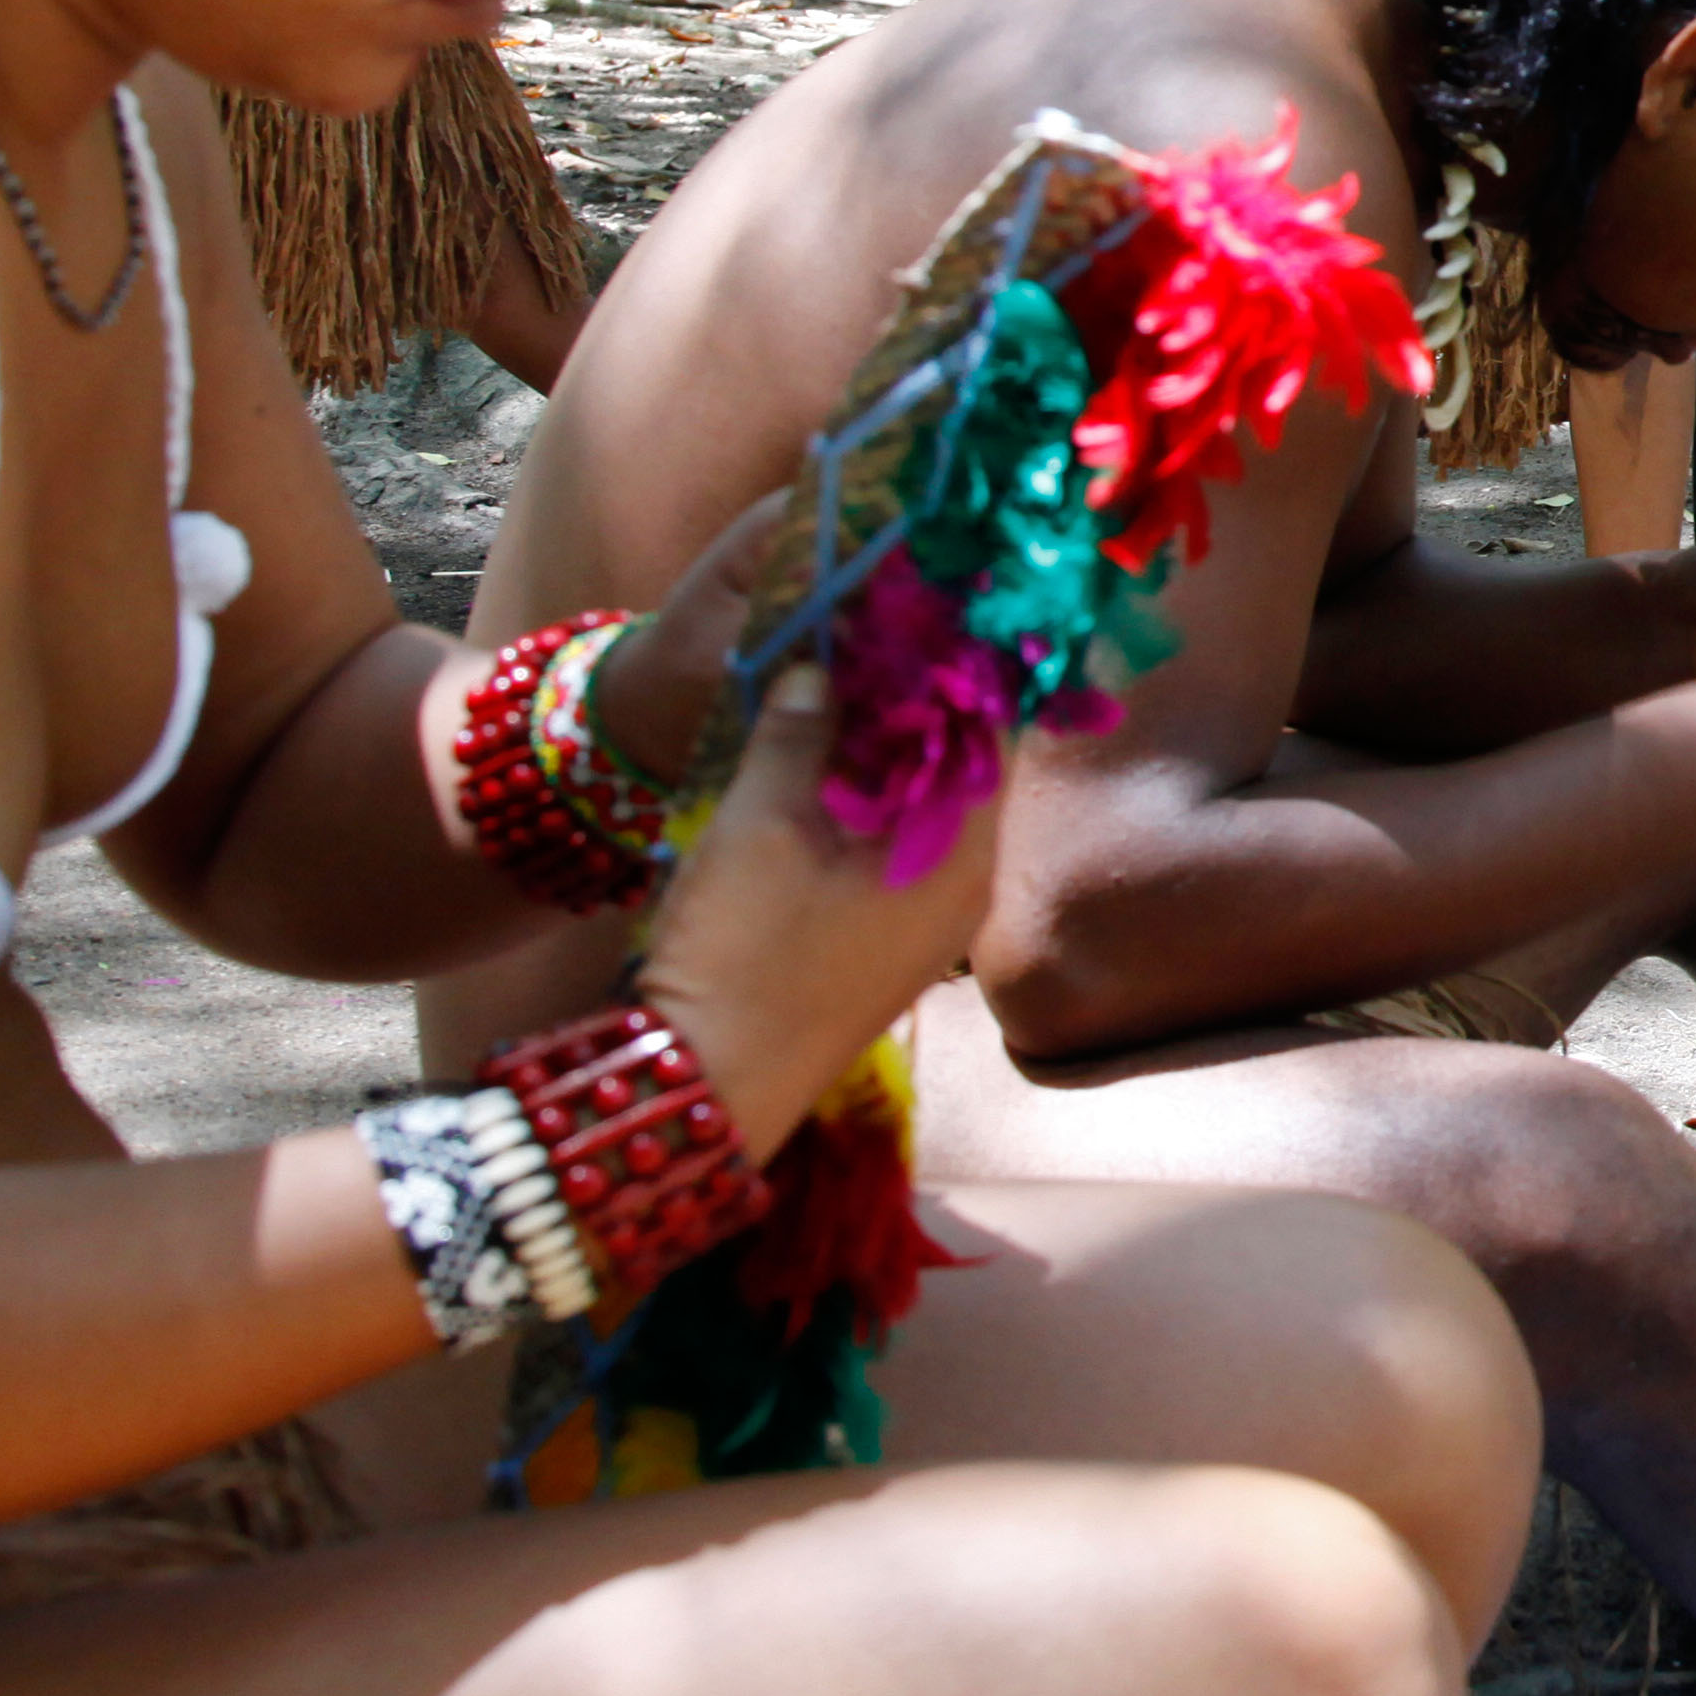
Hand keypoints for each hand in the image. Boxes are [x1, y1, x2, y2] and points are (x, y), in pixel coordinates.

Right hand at [628, 647, 1000, 1170]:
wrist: (702, 1086)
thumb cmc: (743, 953)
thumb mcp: (762, 824)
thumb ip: (799, 733)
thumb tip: (817, 667)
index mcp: (964, 857)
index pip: (993, 733)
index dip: (957, 666)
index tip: (923, 609)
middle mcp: (963, 890)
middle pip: (960, 768)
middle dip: (917, 702)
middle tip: (870, 634)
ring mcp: (924, 923)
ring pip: (923, 809)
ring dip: (886, 751)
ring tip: (837, 682)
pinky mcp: (879, 942)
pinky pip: (892, 849)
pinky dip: (865, 802)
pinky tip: (815, 765)